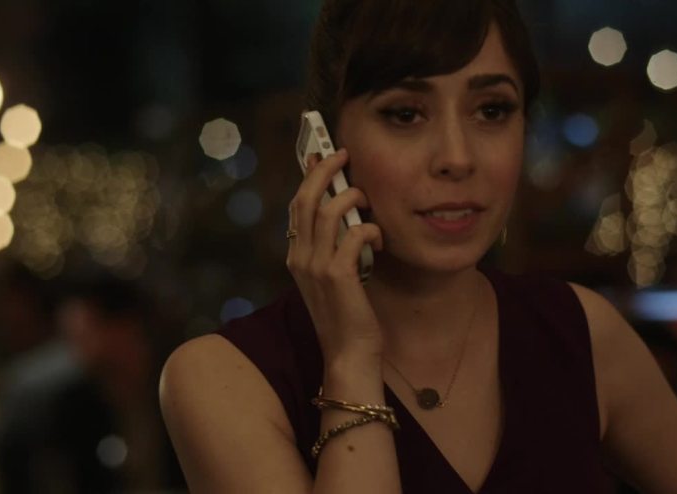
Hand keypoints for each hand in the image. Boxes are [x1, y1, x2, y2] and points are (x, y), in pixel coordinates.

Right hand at [286, 149, 383, 366]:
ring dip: (353, 197)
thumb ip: (330, 248)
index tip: (322, 158)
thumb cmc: (346, 315)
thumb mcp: (331, 277)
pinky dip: (370, 229)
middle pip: (307, 198)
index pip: (297, 205)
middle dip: (325, 171)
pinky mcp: (338, 275)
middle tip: (343, 155)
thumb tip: (344, 215)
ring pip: (329, 210)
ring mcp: (316, 266)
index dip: (309, 178)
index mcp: (296, 256)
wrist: (348, 353)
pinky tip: (380, 239)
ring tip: (368, 202)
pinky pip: (354, 234)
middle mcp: (300, 257)